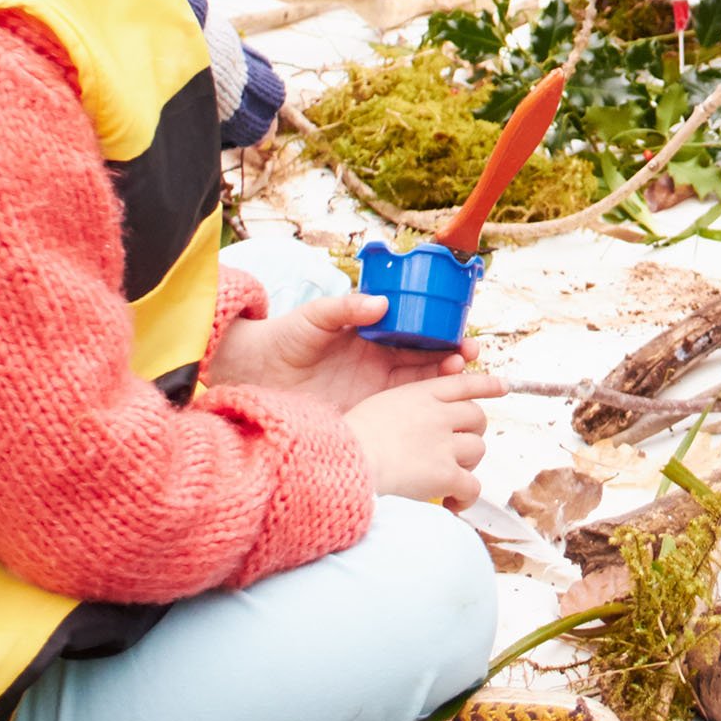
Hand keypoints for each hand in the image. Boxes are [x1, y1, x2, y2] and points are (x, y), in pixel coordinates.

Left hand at [203, 291, 476, 413]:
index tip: (463, 338)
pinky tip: (435, 414)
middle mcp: (378, 366)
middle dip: (454, 361)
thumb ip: (345, 309)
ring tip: (460, 379)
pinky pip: (397, 417)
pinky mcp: (362, 417)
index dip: (444, 337)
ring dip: (443, 385)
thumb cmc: (281, 339)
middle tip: (469, 358)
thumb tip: (379, 304)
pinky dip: (420, 414)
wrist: (251, 375)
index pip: (419, 337)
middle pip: (427, 364)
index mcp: (374, 338)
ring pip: (418, 390)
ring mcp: (372, 393)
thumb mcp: (314, 318)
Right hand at [346, 370, 506, 506]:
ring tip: (448, 478)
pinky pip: (472, 487)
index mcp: (419, 394)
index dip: (487, 385)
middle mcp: (438, 415)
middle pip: (478, 418)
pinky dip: (465, 498)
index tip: (503, 387)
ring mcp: (444, 444)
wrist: (345, 465)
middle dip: (472, 433)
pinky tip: (452, 504)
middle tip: (457, 451)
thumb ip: (403, 411)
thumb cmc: (347, 441)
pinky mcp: (446, 474)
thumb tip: (411, 428)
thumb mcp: (376, 407)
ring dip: (467, 465)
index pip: (463, 383)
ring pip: (478, 450)